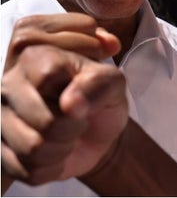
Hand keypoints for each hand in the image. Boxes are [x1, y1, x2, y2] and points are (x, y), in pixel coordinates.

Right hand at [1, 14, 126, 189]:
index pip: (47, 78)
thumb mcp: (113, 83)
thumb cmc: (101, 98)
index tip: (85, 94)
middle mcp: (9, 86)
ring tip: (68, 135)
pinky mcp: (0, 153)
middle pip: (44, 120)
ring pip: (34, 148)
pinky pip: (29, 171)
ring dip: (63, 148)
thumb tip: (70, 104)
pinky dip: (53, 166)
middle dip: (73, 127)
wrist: (96, 131)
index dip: (77, 96)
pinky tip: (56, 152)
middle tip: (79, 119)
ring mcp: (0, 119)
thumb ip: (99, 83)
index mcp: (36, 58)